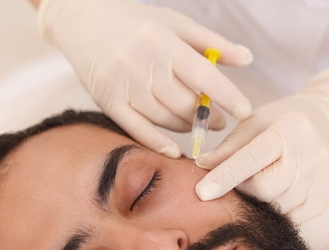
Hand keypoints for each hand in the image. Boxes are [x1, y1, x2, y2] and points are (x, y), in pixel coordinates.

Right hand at [37, 0, 252, 157]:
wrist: (81, 19)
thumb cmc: (134, 20)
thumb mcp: (174, 23)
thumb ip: (210, 42)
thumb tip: (247, 58)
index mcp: (163, 41)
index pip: (202, 74)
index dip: (226, 95)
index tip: (244, 111)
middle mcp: (143, 64)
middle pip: (184, 102)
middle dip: (206, 115)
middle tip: (218, 121)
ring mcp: (124, 84)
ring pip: (163, 117)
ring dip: (185, 127)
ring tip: (196, 125)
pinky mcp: (108, 101)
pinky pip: (136, 128)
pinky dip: (157, 142)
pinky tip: (174, 150)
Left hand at [195, 69, 328, 223]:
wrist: (327, 122)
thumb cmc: (280, 122)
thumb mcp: (252, 123)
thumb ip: (227, 148)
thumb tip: (200, 167)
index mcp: (288, 130)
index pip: (251, 159)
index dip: (225, 177)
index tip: (202, 192)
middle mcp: (311, 153)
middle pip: (265, 189)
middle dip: (244, 188)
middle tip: (241, 178)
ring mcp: (324, 176)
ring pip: (278, 206)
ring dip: (261, 201)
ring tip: (263, 180)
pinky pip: (294, 217)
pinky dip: (279, 210)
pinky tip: (279, 191)